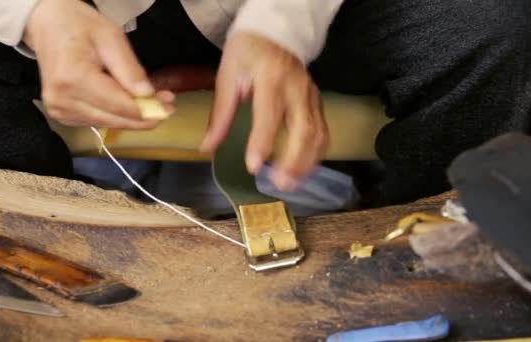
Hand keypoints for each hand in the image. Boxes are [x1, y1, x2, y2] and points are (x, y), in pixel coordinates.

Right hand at [24, 0, 173, 128]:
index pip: (118, 105)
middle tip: (168, 106)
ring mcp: (60, 111)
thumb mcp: (111, 37)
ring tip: (153, 102)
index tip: (169, 106)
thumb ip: (129, 69)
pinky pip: (99, 121)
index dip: (147, 110)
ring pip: (109, 123)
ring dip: (133, 117)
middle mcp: (63, 101)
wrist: (47, 25)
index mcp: (73, 78)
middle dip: (144, 115)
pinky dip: (117, 115)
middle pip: (115, 119)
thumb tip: (148, 95)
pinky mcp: (63, 116)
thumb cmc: (79, 26)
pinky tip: (130, 103)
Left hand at [201, 32, 328, 191]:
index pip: (269, 115)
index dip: (262, 142)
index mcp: (271, 78)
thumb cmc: (248, 51)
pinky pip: (322, 132)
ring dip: (307, 162)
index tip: (253, 166)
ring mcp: (311, 95)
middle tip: (280, 184)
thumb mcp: (228, 75)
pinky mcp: (317, 102)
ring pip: (318, 134)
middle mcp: (297, 88)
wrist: (276, 31)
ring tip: (292, 183)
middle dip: (294, 161)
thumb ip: (221, 113)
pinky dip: (315, 154)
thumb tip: (207, 146)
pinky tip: (304, 170)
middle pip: (304, 129)